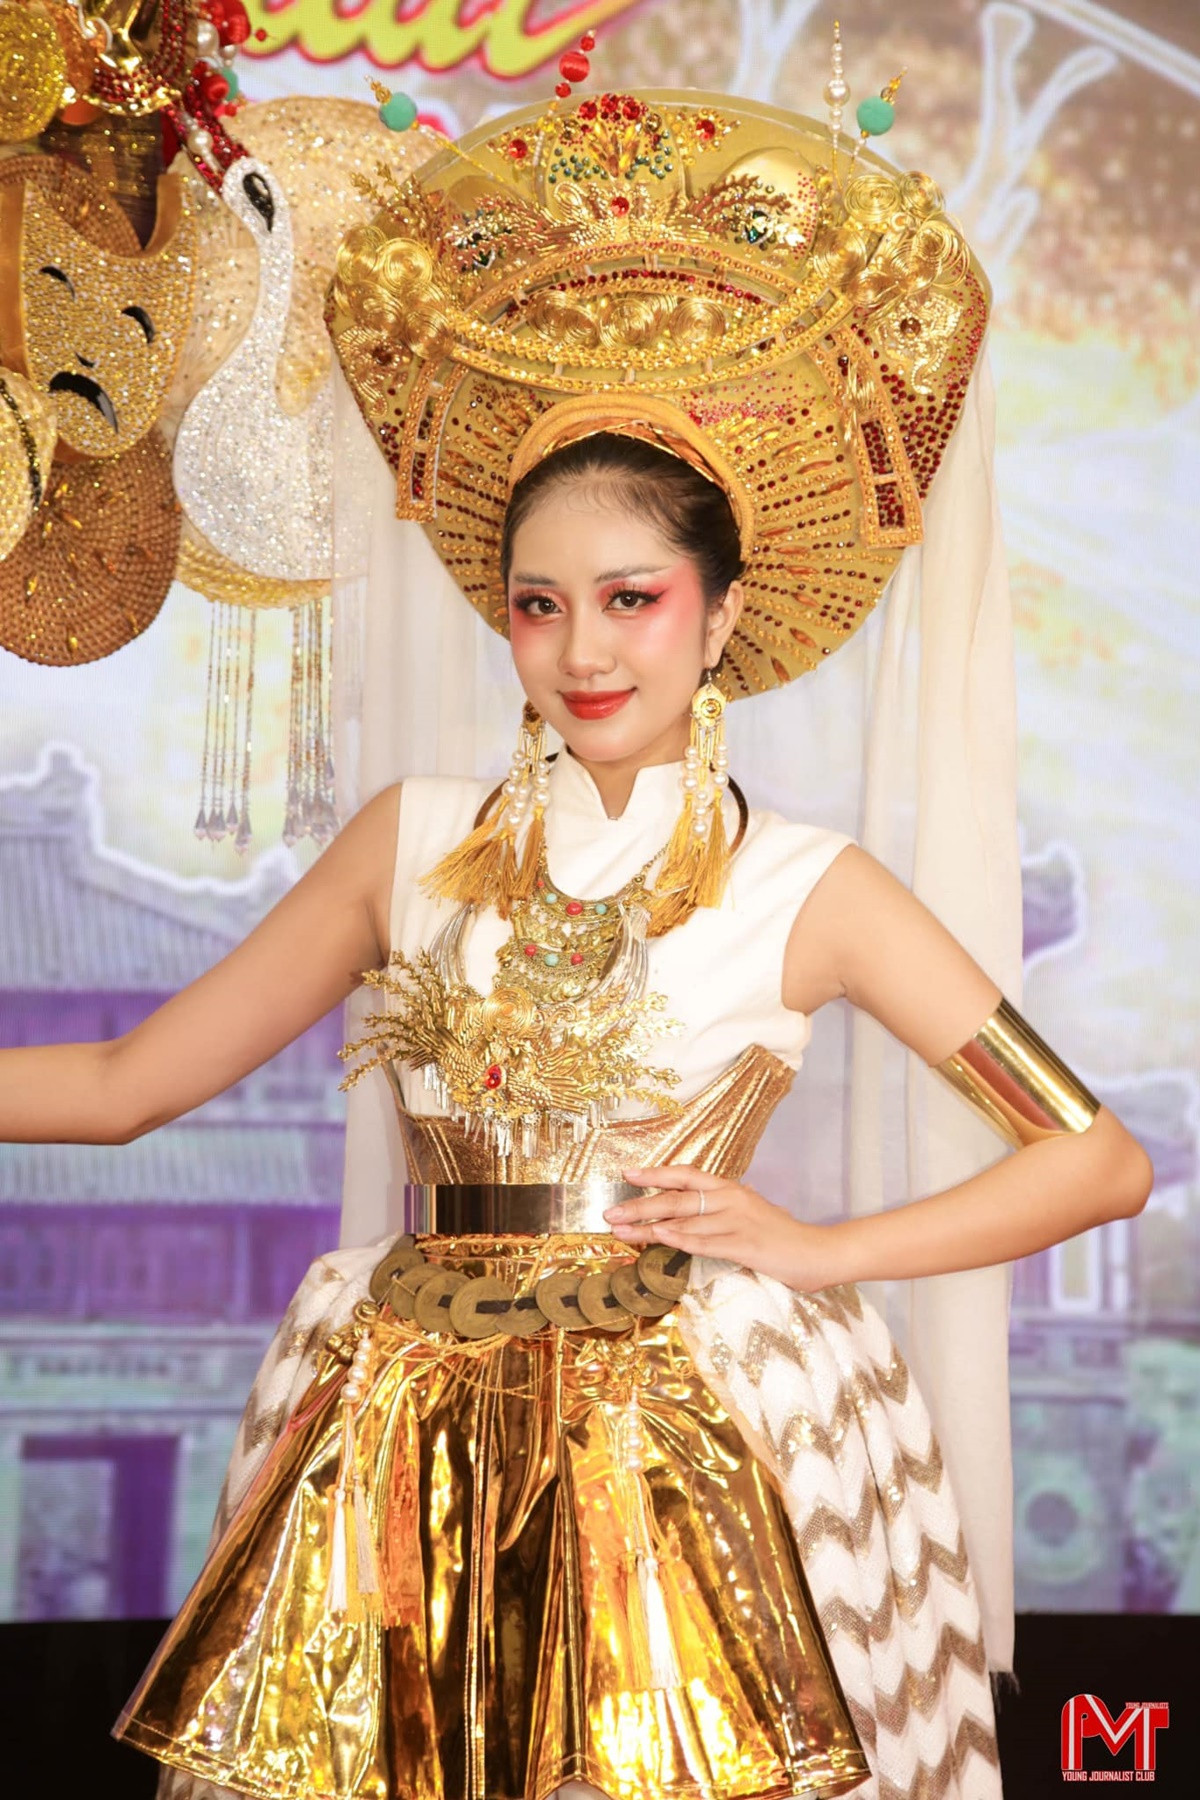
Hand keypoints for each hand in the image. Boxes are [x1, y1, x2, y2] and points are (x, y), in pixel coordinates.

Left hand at [604, 1165, 846, 1292]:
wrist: (819, 1253)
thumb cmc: (782, 1238)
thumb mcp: (749, 1216)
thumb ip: (720, 1214)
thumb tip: (688, 1218)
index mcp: (731, 1190)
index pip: (686, 1175)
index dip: (655, 1174)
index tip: (627, 1174)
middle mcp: (731, 1198)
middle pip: (676, 1197)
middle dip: (640, 1205)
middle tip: (610, 1213)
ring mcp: (737, 1220)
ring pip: (684, 1219)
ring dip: (648, 1226)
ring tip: (620, 1232)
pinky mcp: (744, 1244)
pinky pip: (703, 1241)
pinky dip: (677, 1239)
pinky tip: (658, 1239)